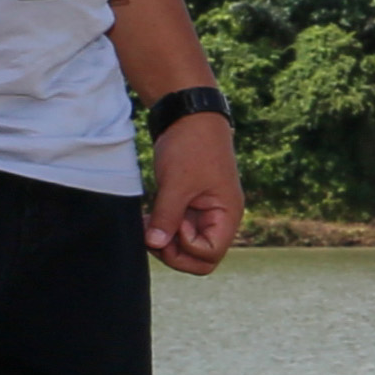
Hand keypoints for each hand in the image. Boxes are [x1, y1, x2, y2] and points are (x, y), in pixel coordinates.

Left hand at [146, 119, 242, 275]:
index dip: (186, 247)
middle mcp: (219, 218)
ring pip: (186, 246)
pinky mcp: (189, 206)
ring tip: (148, 221)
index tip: (173, 222)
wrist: (190, 116)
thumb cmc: (192, 146)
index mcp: (227, 215)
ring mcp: (204, 213)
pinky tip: (148, 216)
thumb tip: (156, 244)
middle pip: (200, 258)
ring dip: (165, 240)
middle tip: (154, 231)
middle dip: (174, 252)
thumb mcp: (177, 182)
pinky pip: (177, 230)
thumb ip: (167, 216)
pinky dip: (162, 229)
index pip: (210, 254)